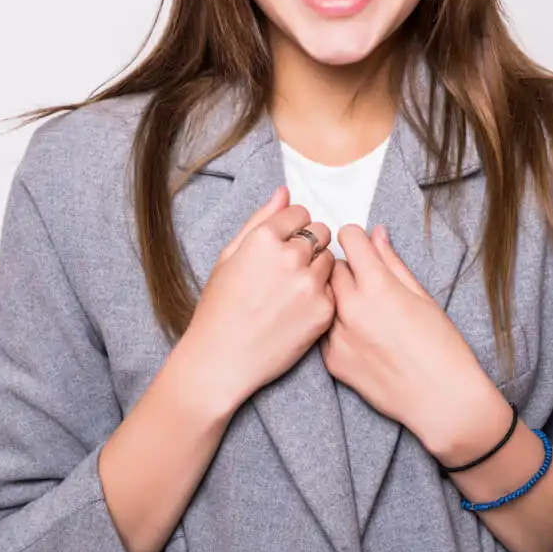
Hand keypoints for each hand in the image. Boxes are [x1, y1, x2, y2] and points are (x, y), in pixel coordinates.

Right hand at [176, 186, 335, 411]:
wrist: (222, 359)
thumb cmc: (219, 307)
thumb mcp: (229, 256)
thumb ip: (260, 220)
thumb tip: (285, 192)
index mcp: (264, 238)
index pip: (299, 212)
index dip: (291, 228)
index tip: (281, 245)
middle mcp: (291, 257)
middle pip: (321, 232)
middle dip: (309, 244)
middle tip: (288, 268)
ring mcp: (310, 285)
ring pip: (330, 260)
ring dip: (317, 269)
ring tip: (291, 290)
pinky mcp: (323, 311)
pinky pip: (333, 290)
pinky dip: (321, 295)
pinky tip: (297, 309)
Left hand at [322, 224, 493, 454]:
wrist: (441, 400)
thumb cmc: (442, 347)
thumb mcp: (421, 296)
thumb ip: (392, 262)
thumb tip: (377, 234)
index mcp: (377, 285)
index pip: (348, 237)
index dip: (356, 238)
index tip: (361, 245)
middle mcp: (351, 307)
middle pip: (332, 267)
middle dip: (347, 268)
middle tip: (368, 284)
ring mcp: (337, 336)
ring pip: (325, 298)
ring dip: (339, 298)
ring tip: (366, 314)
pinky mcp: (331, 360)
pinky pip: (324, 330)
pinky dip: (337, 328)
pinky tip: (362, 338)